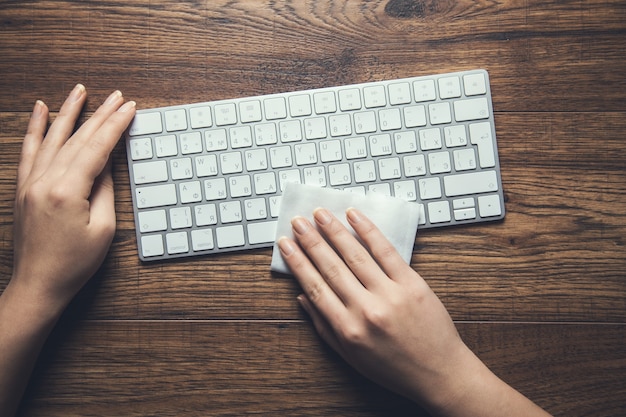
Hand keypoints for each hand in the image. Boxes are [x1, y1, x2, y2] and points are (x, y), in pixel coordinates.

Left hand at [11, 85, 135, 312]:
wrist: (38, 285)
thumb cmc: (74, 264)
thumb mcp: (103, 229)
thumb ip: (105, 190)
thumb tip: (106, 163)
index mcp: (67, 192)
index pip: (96, 149)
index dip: (115, 126)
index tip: (128, 108)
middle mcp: (44, 182)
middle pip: (76, 139)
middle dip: (99, 115)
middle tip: (116, 97)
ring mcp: (30, 183)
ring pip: (51, 138)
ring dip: (68, 112)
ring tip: (80, 91)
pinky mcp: (23, 189)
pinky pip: (28, 150)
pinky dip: (34, 128)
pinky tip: (40, 110)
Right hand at [277, 207, 467, 405]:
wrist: (438, 373)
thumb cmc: (393, 367)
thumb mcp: (350, 357)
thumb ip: (323, 327)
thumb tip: (302, 297)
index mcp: (347, 329)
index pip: (314, 287)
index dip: (297, 262)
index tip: (285, 244)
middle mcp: (366, 310)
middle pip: (331, 267)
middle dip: (310, 241)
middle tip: (297, 222)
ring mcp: (390, 295)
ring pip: (355, 255)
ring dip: (334, 231)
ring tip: (320, 214)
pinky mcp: (412, 284)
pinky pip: (386, 252)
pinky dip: (368, 231)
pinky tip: (355, 216)